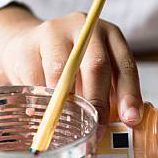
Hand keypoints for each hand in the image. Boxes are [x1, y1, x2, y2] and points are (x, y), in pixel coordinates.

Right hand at [0, 5, 142, 126]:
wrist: (28, 45)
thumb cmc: (73, 68)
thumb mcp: (96, 75)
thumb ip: (109, 95)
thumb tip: (117, 127)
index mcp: (110, 36)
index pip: (125, 66)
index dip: (129, 95)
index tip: (131, 119)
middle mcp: (85, 29)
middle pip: (96, 65)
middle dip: (98, 102)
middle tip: (97, 128)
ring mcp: (54, 33)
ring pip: (62, 72)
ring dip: (66, 103)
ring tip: (68, 124)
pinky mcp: (27, 46)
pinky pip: (35, 79)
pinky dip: (40, 101)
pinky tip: (41, 114)